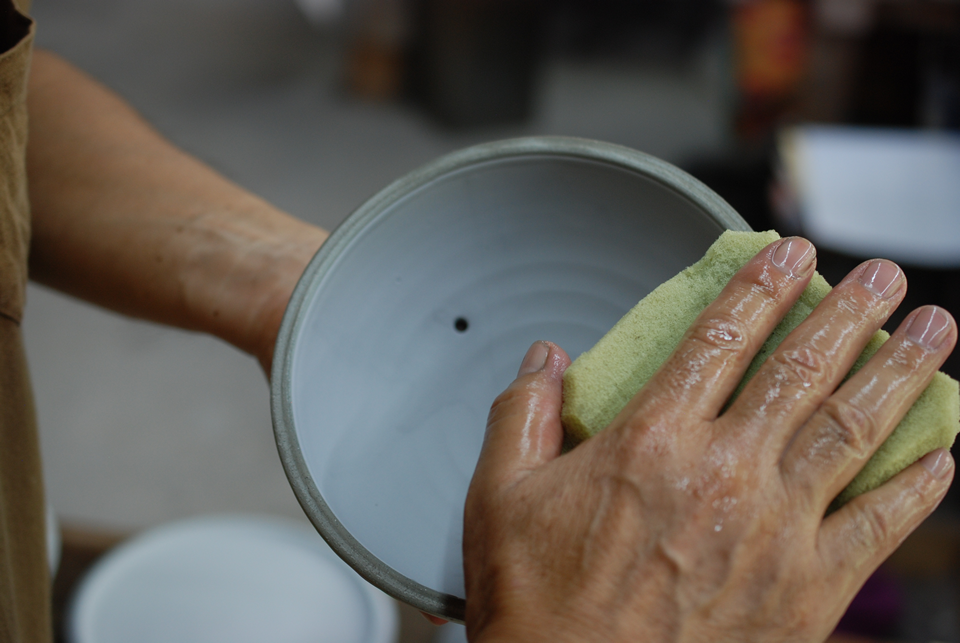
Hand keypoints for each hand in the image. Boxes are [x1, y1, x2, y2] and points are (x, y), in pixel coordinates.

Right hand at [463, 238, 955, 641]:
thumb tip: (547, 358)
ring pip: (852, 429)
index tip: (792, 255)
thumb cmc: (540, 606)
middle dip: (848, 312)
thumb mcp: (501, 496)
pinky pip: (878, 527)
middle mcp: (723, 475)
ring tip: (933, 329)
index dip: (761, 286)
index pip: (721, 338)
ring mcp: (774, 532)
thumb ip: (522, 414)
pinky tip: (942, 457)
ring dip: (899, 372)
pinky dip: (915, 489)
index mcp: (651, 444)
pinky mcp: (807, 592)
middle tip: (881, 274)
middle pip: (801, 370)